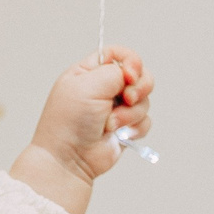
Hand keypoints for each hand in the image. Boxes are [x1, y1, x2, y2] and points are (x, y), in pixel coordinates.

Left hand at [8, 45, 153, 213]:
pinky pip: (144, 121)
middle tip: (127, 98)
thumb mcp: (88, 85)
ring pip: (143, 100)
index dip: (131, 61)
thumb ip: (115, 71)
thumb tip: (130, 76)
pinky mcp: (125, 128)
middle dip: (139, 86)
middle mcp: (104, 89)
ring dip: (130, 113)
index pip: (119, 54)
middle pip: (138, 75)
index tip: (129, 75)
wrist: (68, 159)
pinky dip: (135, 128)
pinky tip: (119, 136)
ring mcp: (115, 109)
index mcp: (89, 73)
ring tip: (110, 124)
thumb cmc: (69, 122)